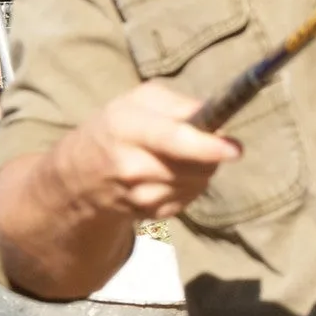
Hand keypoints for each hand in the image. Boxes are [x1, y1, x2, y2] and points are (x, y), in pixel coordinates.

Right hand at [54, 81, 239, 223]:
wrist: (80, 176)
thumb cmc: (115, 127)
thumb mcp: (138, 101)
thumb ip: (178, 104)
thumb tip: (216, 117)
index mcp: (126, 127)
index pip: (174, 140)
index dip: (208, 146)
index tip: (235, 149)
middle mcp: (132, 166)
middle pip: (195, 165)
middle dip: (211, 153)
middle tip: (205, 139)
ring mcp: (140, 195)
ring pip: (198, 182)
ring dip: (202, 168)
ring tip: (181, 155)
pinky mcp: (150, 214)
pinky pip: (190, 198)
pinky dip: (191, 184)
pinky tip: (172, 174)